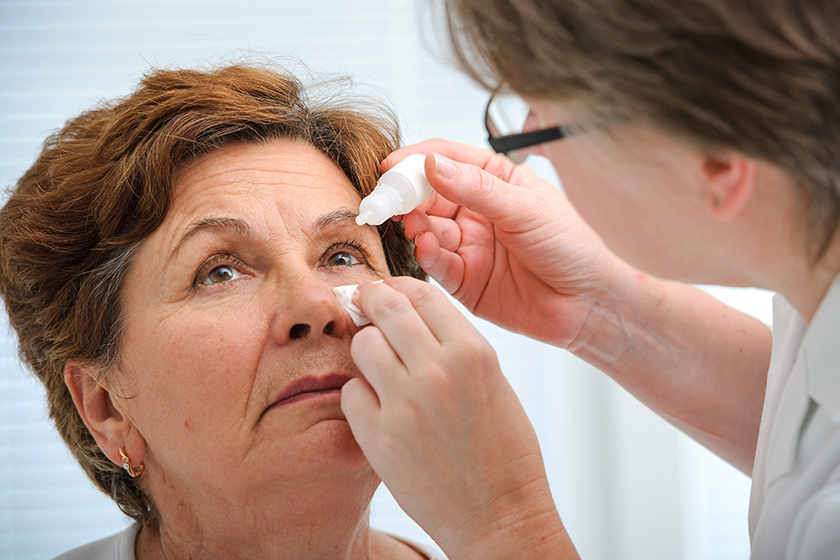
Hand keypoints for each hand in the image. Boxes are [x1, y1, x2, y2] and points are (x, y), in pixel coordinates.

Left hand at [341, 278, 574, 558]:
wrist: (500, 514)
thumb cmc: (503, 449)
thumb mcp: (493, 381)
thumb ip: (453, 344)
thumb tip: (409, 313)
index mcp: (473, 352)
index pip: (422, 293)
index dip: (399, 286)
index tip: (388, 291)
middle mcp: (438, 371)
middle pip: (386, 308)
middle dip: (370, 300)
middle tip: (362, 304)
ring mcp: (406, 405)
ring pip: (363, 345)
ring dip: (366, 349)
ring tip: (379, 368)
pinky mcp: (380, 439)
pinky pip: (351, 393)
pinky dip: (360, 396)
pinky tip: (378, 408)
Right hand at [383, 139, 625, 347]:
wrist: (587, 304)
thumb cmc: (571, 249)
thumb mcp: (526, 209)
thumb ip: (478, 189)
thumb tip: (433, 165)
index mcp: (496, 181)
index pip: (449, 159)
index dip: (417, 160)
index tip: (392, 166)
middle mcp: (477, 211)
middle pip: (429, 194)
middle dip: (407, 195)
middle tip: (389, 199)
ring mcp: (469, 245)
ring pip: (427, 228)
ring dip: (416, 225)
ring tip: (415, 226)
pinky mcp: (464, 279)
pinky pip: (435, 263)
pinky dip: (426, 254)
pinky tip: (427, 247)